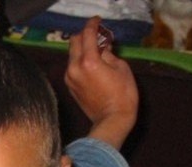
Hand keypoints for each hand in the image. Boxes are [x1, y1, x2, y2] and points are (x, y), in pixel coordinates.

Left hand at [65, 16, 138, 148]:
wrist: (111, 119)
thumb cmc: (122, 94)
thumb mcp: (121, 67)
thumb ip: (108, 53)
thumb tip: (102, 47)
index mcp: (88, 61)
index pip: (87, 35)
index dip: (93, 25)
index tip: (97, 21)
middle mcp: (74, 68)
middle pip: (74, 42)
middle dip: (84, 35)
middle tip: (97, 36)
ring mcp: (69, 78)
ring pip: (71, 55)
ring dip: (82, 49)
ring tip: (97, 51)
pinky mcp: (69, 86)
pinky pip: (72, 67)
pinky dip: (80, 61)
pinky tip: (91, 65)